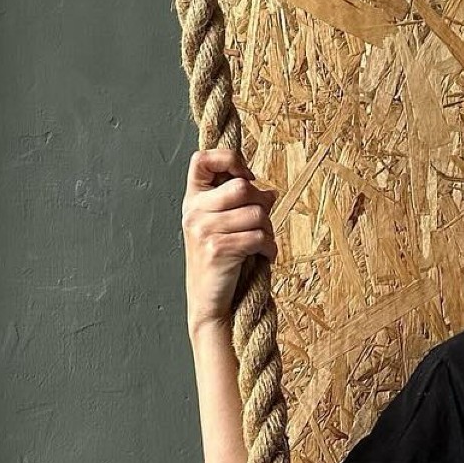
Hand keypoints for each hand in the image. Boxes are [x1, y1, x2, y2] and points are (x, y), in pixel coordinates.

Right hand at [181, 148, 278, 335]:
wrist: (210, 303)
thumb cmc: (224, 263)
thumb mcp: (228, 226)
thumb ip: (242, 204)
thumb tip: (270, 192)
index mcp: (193, 199)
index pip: (202, 159)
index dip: (230, 159)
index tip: (246, 177)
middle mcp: (194, 211)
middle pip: (242, 187)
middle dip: (262, 205)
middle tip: (262, 224)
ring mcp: (203, 230)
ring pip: (256, 213)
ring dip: (269, 230)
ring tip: (262, 245)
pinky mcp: (218, 250)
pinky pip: (259, 237)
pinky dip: (270, 249)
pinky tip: (263, 257)